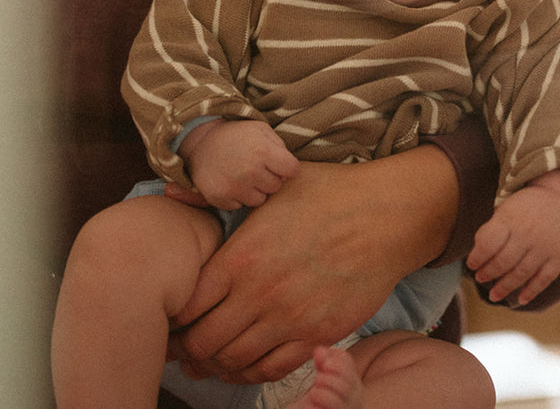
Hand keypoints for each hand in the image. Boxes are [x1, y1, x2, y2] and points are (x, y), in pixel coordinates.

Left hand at [166, 145, 457, 384]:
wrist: (387, 216)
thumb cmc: (331, 194)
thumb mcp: (274, 185)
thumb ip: (224, 197)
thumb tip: (172, 193)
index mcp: (241, 255)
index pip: (188, 305)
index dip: (174, 318)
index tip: (174, 318)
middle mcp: (260, 293)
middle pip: (204, 341)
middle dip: (188, 348)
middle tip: (184, 348)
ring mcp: (289, 318)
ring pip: (234, 361)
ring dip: (216, 365)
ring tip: (210, 360)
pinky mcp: (317, 335)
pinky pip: (272, 369)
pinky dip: (252, 373)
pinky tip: (245, 365)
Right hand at [180, 119, 298, 210]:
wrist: (201, 143)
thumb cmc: (237, 136)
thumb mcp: (261, 130)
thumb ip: (280, 147)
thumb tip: (291, 169)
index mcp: (262, 151)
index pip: (292, 170)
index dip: (286, 166)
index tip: (277, 162)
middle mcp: (249, 171)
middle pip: (276, 186)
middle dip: (270, 178)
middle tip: (255, 166)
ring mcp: (234, 187)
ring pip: (260, 200)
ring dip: (255, 190)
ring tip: (243, 174)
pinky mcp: (220, 198)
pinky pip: (240, 206)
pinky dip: (238, 197)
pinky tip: (231, 182)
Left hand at [466, 170, 559, 306]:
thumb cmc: (525, 208)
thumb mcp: (506, 211)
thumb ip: (492, 231)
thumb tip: (477, 257)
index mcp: (511, 219)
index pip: (489, 243)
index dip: (477, 258)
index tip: (471, 265)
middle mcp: (528, 233)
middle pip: (504, 261)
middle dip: (489, 273)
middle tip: (480, 278)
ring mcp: (546, 246)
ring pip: (522, 273)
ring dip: (505, 287)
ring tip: (494, 295)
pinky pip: (544, 279)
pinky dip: (531, 291)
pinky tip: (520, 300)